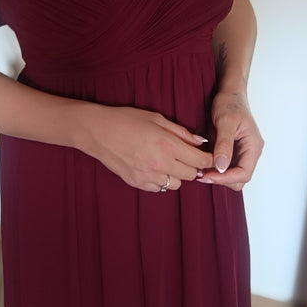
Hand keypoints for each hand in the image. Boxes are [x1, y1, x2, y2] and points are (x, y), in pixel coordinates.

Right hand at [81, 105, 213, 192]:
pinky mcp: (137, 182)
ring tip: (169, 161)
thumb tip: (200, 141)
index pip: (199, 160)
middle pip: (191, 175)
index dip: (208, 159)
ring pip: (176, 184)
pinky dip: (161, 180)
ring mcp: (148, 176)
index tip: (209, 156)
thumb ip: (181, 132)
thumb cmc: (126, 120)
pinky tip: (155, 168)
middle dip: (194, 166)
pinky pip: (159, 188)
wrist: (98, 131)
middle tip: (188, 157)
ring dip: (177, 175)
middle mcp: (160, 163)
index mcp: (167, 145)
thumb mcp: (157, 119)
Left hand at [197, 90, 263, 189]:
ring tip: (199, 168)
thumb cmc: (229, 103)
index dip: (225, 178)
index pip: (243, 173)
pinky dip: (214, 169)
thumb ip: (224, 145)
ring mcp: (242, 153)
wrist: (229, 93)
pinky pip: (225, 167)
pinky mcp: (232, 152)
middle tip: (200, 173)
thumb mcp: (225, 122)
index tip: (207, 175)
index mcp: (253, 146)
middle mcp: (250, 152)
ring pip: (232, 175)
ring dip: (217, 175)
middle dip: (221, 179)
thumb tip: (222, 167)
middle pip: (239, 178)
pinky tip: (202, 164)